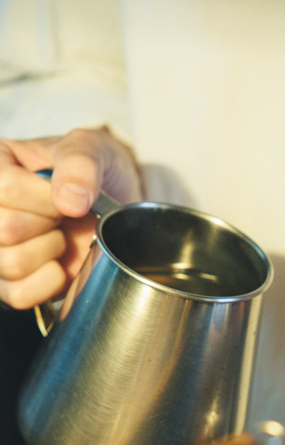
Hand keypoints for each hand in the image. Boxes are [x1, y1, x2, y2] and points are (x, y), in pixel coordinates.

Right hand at [0, 127, 141, 308]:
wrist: (114, 205)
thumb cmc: (94, 173)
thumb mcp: (92, 150)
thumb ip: (80, 163)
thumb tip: (68, 200)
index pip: (4, 188)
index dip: (44, 198)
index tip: (67, 197)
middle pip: (5, 230)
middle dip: (50, 224)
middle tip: (64, 216)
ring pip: (11, 264)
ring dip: (51, 251)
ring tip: (61, 236)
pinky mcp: (10, 284)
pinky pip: (18, 295)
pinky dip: (49, 284)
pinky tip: (60, 265)